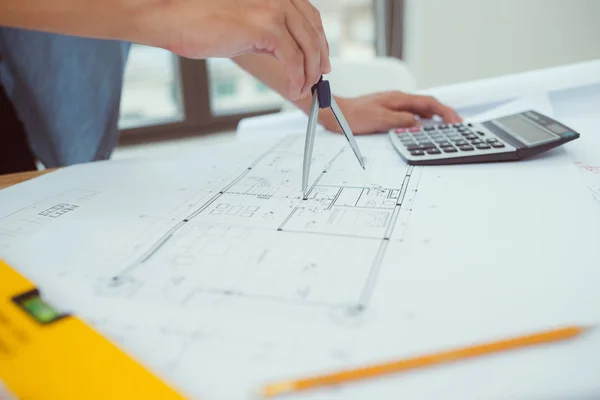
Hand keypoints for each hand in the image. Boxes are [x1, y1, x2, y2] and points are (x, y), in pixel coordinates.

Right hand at [149, 0, 329, 100]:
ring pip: (308, 47)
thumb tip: (284, 52)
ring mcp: (273, 9)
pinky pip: (294, 60)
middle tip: (317, 81)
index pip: (310, 17)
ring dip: (309, 74)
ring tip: (302, 90)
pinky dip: (298, 78)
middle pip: (313, 32)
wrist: (172, 16)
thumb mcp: (241, 21)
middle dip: (319, 60)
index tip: (321, 61)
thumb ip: (265, 30)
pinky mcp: (265, 28)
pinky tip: (293, 89)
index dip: (320, 41)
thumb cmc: (197, 20)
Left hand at [320, 92, 462, 133]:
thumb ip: (401, 120)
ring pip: (420, 109)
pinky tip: (423, 127)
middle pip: (428, 104)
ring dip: (434, 117)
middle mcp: (398, 99)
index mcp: (399, 99)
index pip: (429, 103)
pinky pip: (410, 113)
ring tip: (446, 127)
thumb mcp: (380, 120)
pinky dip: (421, 119)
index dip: (445, 112)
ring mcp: (393, 104)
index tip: (456, 121)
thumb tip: (419, 124)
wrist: (335, 113)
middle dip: (444, 114)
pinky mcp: (387, 110)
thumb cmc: (353, 116)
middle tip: (457, 125)